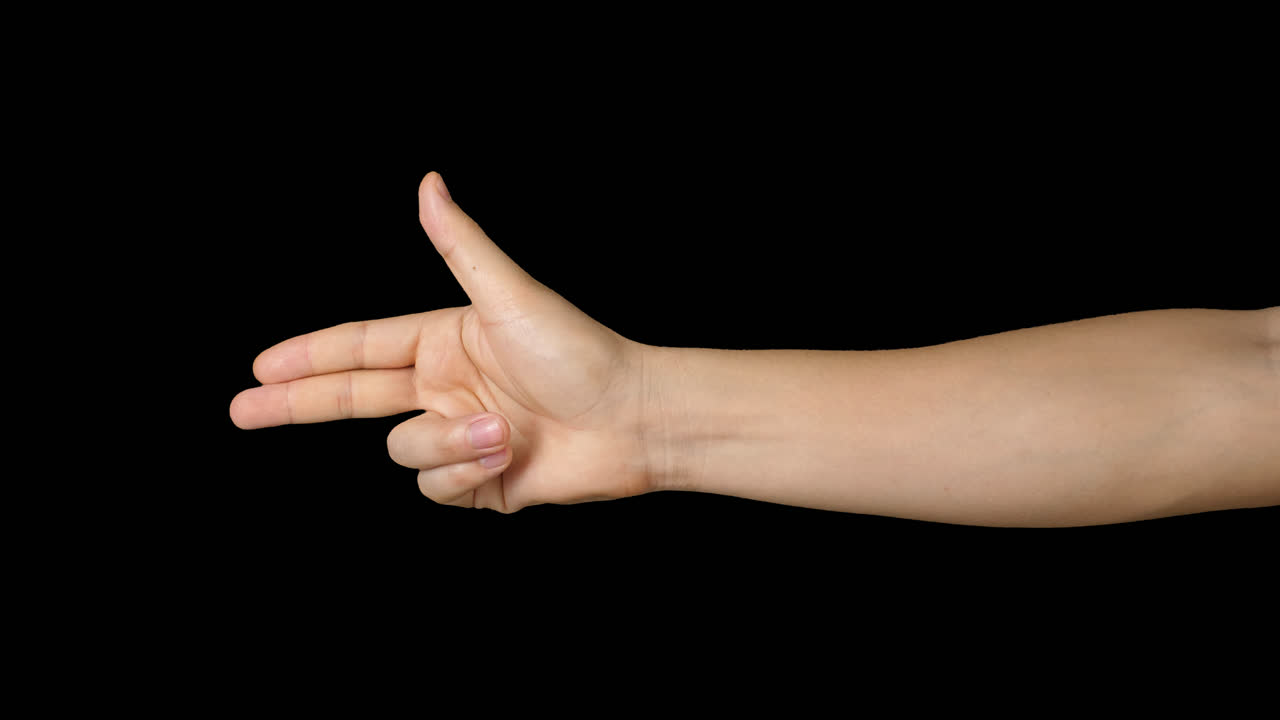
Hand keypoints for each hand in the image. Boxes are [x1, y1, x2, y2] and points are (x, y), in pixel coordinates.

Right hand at [230, 172, 653, 511]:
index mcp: (444, 343)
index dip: (308, 355)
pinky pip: (436, 487)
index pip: (359, 348)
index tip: (259, 364)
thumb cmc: (580, 352)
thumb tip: (429, 181)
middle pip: (351, 400)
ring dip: (447, 443)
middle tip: (241, 409)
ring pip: (403, 451)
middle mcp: (445, 390)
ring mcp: (459, 437)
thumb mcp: (510, 295)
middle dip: (295, 405)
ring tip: (503, 430)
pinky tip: (506, 457)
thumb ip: (460, 245)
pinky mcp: (478, 482)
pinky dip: (467, 472)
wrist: (632, 421)